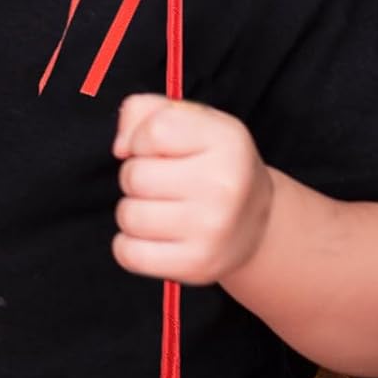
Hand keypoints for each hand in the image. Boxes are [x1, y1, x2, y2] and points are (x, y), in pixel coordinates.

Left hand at [112, 94, 273, 285]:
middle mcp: (224, 186)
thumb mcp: (191, 120)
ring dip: (133, 211)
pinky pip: (128, 254)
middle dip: (136, 176)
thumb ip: (144, 111)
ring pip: (128, 216)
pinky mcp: (197, 266)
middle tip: (162, 182)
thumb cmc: (210, 162)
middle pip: (134, 176)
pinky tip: (153, 236)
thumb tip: (120, 147)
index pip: (155, 130)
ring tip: (160, 208)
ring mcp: (212, 230)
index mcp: (227, 140)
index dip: (143, 138)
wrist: (257, 222)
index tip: (158, 149)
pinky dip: (130, 245)